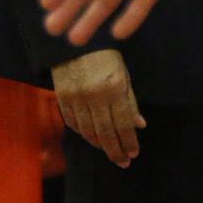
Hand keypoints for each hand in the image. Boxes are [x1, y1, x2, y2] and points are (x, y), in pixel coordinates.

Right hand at [50, 49, 145, 166]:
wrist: (72, 40)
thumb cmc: (104, 56)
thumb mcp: (122, 74)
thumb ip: (130, 101)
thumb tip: (140, 125)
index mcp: (114, 87)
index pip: (124, 124)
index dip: (129, 142)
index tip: (133, 153)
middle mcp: (95, 94)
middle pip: (106, 133)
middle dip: (116, 151)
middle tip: (123, 162)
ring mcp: (76, 96)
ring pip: (89, 131)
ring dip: (99, 144)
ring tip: (108, 151)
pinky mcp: (62, 95)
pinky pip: (73, 122)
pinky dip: (83, 133)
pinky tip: (91, 137)